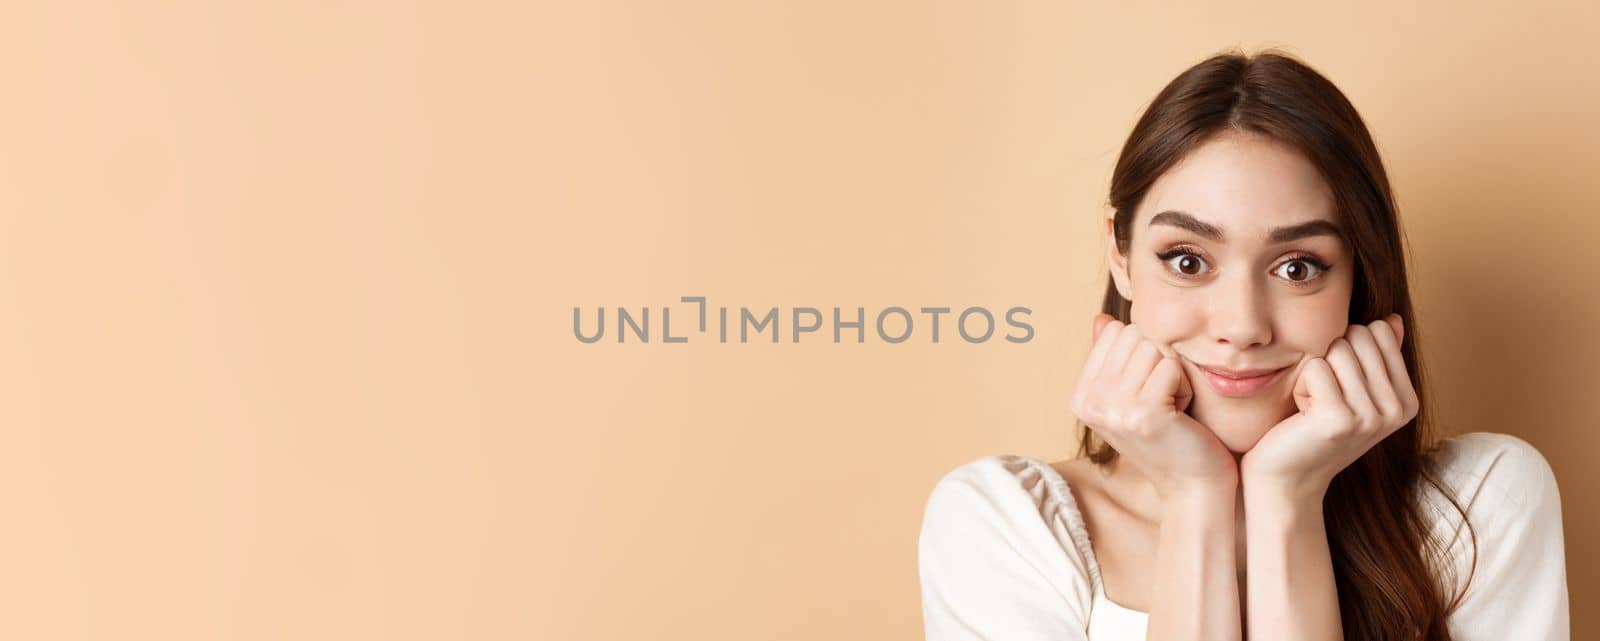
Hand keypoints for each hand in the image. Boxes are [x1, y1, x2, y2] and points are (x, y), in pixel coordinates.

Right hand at [1070, 314, 1238, 499]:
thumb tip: (1103, 319)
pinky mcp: (1142, 414)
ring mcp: (1113, 409)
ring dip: (1173, 374)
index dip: (1142, 354)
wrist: (1192, 485)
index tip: (1146, 391)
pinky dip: (1184, 387)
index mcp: (1080, 395)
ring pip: (1153, 348)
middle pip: (1134, 336)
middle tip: (1162, 399)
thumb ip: (1114, 356)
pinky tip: (1180, 415)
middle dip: (1159, 361)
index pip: (1115, 331)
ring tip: (1170, 407)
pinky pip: (1171, 367)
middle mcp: (1089, 402)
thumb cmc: (1169, 435)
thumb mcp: (1131, 393)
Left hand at [1240, 314, 1418, 499]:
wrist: (1287, 478)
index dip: (1348, 349)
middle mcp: (1396, 410)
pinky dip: (1300, 385)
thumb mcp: (1354, 392)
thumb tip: (1392, 319)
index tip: (1341, 386)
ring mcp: (1371, 417)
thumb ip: (1377, 356)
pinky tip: (1303, 415)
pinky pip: (1315, 367)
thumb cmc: (1314, 429)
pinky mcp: (1339, 420)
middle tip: (1323, 397)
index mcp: (1407, 400)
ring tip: (1313, 407)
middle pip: (1357, 336)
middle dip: (1330, 358)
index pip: (1379, 331)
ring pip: (1335, 349)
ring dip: (1313, 374)